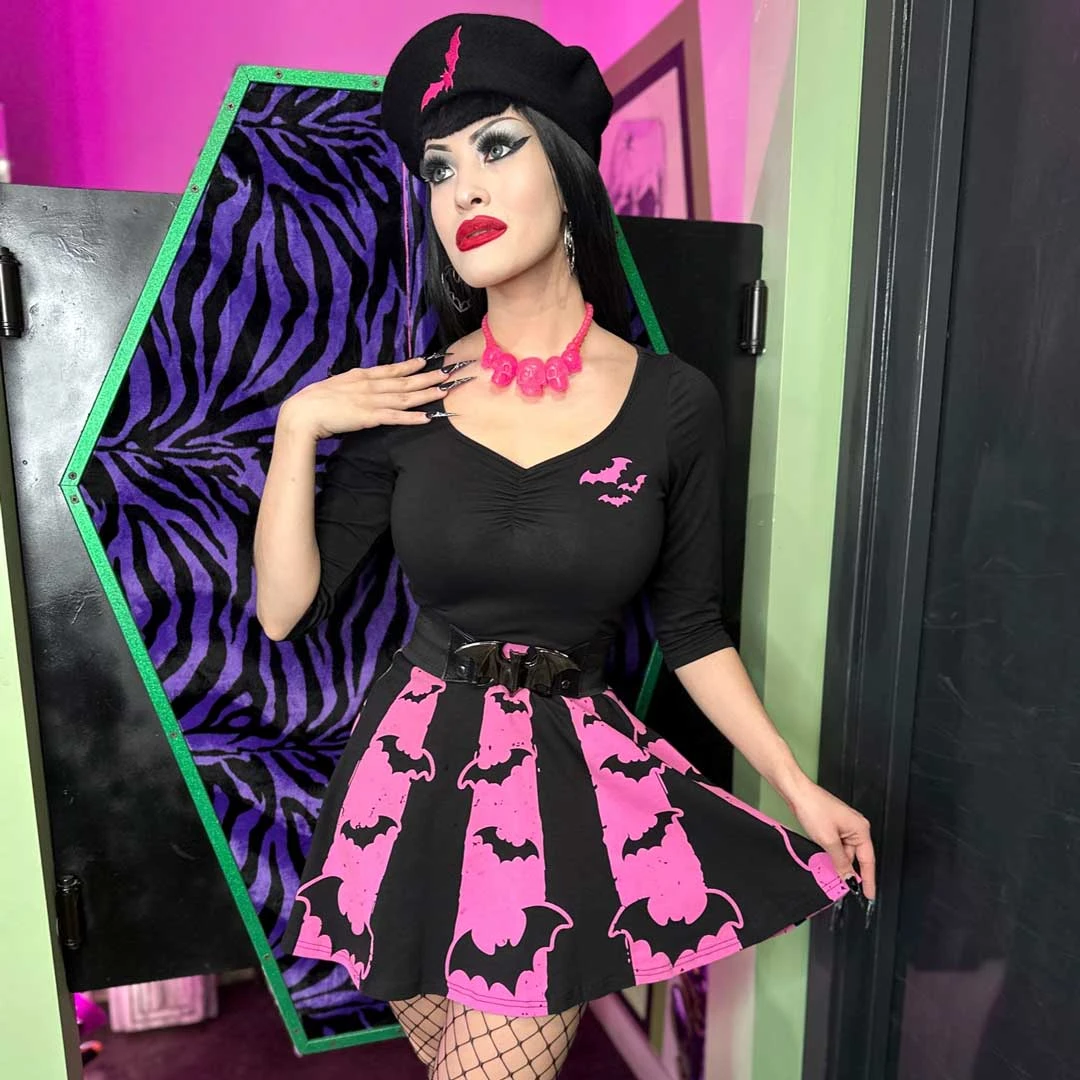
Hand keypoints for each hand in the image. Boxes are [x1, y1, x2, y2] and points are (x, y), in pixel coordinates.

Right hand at [281, 355, 462, 439]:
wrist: (303, 412)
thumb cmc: (314, 402)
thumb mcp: (336, 386)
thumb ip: (351, 385)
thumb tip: (359, 384)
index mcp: (361, 376)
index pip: (391, 369)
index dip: (410, 365)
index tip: (426, 360)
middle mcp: (370, 385)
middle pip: (404, 380)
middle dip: (428, 376)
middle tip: (448, 371)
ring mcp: (371, 400)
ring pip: (405, 396)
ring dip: (426, 394)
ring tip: (445, 390)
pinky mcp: (369, 417)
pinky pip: (396, 417)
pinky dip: (413, 417)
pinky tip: (428, 417)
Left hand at [785, 779, 875, 900]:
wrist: (796, 791)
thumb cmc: (813, 808)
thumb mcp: (828, 840)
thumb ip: (840, 861)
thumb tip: (849, 877)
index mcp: (860, 829)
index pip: (868, 860)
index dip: (868, 879)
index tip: (869, 895)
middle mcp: (856, 826)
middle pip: (856, 856)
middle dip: (847, 870)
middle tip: (841, 886)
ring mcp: (844, 825)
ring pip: (844, 852)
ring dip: (836, 861)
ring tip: (826, 870)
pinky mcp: (833, 824)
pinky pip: (837, 845)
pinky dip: (831, 854)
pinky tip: (823, 859)